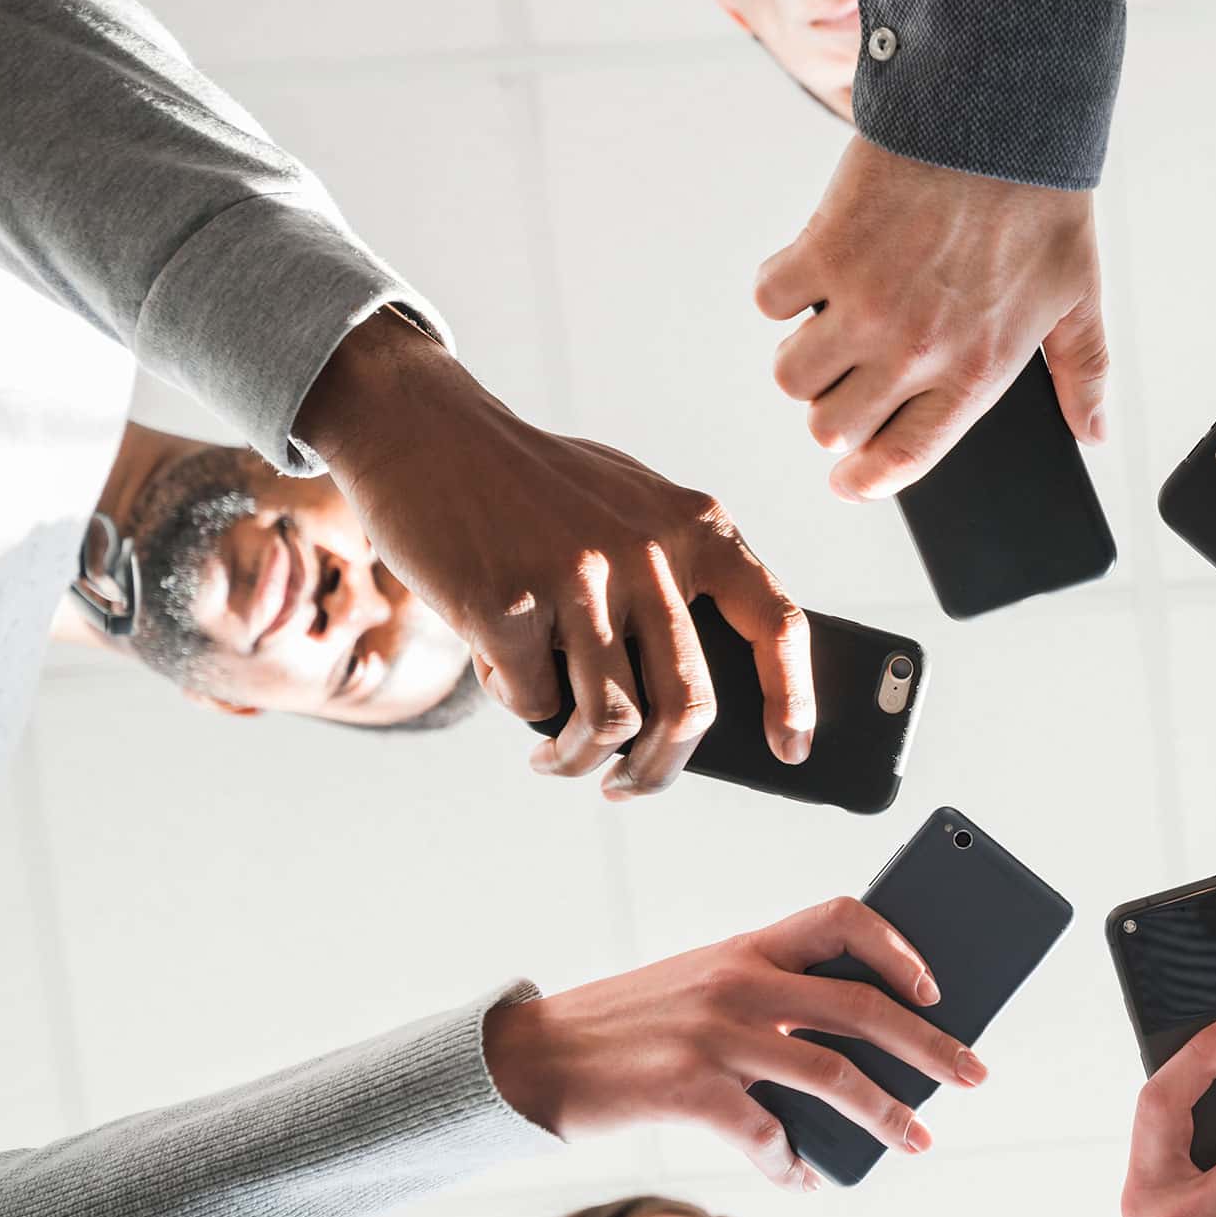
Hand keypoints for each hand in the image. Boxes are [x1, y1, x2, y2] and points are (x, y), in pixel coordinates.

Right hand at [297, 312, 812, 798]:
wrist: (423, 429)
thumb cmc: (535, 489)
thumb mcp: (630, 507)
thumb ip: (673, 578)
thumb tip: (695, 708)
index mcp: (695, 526)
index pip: (776, 622)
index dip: (792, 698)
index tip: (791, 753)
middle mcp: (647, 550)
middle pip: (690, 705)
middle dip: (662, 771)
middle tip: (631, 787)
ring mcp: (577, 576)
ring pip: (611, 722)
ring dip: (581, 761)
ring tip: (558, 761)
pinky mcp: (506, 602)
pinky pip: (530, 700)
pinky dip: (516, 702)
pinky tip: (500, 670)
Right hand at [482, 898, 985, 1189]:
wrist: (534, 1058)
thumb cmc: (632, 1027)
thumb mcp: (702, 989)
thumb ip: (770, 1003)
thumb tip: (853, 1057)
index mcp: (748, 946)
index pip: (844, 918)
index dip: (900, 948)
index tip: (938, 983)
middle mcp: (741, 981)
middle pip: (864, 1006)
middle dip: (930, 1044)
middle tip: (972, 1072)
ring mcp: (718, 1035)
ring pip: (834, 1074)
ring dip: (888, 1113)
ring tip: (918, 1137)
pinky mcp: (693, 1090)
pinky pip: (769, 1137)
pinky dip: (795, 1165)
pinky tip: (805, 1178)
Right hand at [756, 135, 1106, 500]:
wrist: (998, 114)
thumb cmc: (1042, 205)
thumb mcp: (1079, 297)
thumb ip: (1083, 373)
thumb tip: (1092, 433)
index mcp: (973, 373)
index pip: (901, 461)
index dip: (864, 480)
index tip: (847, 479)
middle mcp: (913, 353)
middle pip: (831, 428)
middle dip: (833, 413)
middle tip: (848, 379)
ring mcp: (863, 305)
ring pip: (792, 375)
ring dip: (802, 357)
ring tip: (828, 325)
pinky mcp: (823, 252)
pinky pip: (770, 300)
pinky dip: (781, 288)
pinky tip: (812, 266)